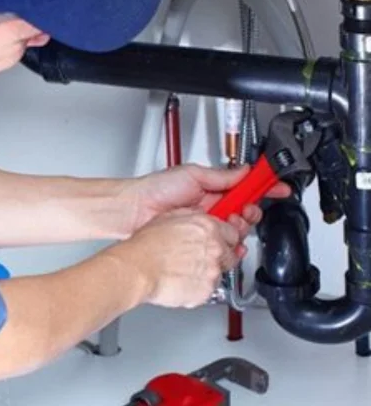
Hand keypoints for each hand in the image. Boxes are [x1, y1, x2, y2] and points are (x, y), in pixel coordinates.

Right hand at [115, 209, 241, 308]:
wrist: (138, 269)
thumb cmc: (147, 245)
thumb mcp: (169, 217)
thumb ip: (193, 217)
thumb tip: (200, 216)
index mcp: (208, 228)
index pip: (234, 231)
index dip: (226, 236)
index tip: (223, 239)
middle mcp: (215, 248)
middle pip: (232, 252)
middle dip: (220, 254)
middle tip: (201, 256)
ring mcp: (213, 271)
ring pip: (221, 272)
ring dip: (209, 270)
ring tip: (186, 268)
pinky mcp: (207, 291)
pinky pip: (210, 288)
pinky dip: (199, 285)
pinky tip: (183, 279)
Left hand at [124, 164, 290, 248]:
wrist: (135, 210)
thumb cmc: (156, 189)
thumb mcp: (192, 174)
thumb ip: (222, 175)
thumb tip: (245, 170)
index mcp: (212, 187)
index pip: (245, 187)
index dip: (264, 187)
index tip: (279, 187)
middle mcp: (212, 206)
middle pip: (246, 211)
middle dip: (251, 211)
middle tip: (243, 210)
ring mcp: (207, 224)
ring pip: (238, 230)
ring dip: (239, 227)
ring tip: (227, 222)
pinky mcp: (200, 240)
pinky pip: (224, 245)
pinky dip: (231, 245)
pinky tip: (228, 241)